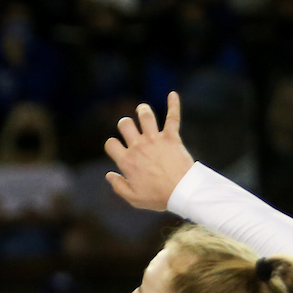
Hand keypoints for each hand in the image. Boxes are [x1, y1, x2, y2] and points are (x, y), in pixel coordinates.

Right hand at [104, 93, 194, 210]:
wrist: (182, 192)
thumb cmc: (158, 197)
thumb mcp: (133, 198)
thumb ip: (118, 186)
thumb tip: (109, 175)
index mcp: (127, 161)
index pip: (110, 143)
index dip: (112, 145)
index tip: (118, 150)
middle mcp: (138, 146)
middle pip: (125, 124)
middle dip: (124, 124)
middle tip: (130, 129)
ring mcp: (155, 139)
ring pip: (145, 116)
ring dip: (142, 111)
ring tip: (142, 111)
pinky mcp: (172, 137)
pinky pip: (173, 117)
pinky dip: (173, 105)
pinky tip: (173, 94)